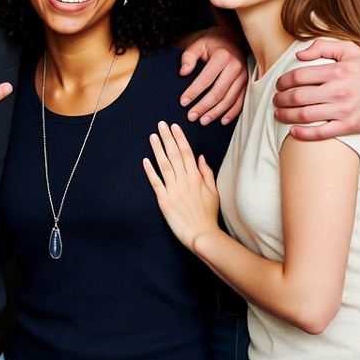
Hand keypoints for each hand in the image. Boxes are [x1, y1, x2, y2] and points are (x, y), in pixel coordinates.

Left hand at [143, 121, 219, 248]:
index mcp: (196, 177)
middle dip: (167, 138)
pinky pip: (156, 182)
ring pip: (164, 165)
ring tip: (152, 136)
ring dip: (158, 149)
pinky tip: (145, 160)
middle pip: (174, 155)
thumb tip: (200, 157)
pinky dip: (150, 171)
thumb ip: (207, 173)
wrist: (202, 235)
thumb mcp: (214, 192)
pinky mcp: (164, 200)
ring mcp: (173, 190)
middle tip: (161, 124)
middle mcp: (184, 181)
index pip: (186, 152)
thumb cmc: (208, 214)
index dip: (179, 138)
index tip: (174, 126)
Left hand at [178, 28, 246, 124]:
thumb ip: (188, 57)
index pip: (206, 79)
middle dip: (204, 106)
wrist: (232, 39)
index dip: (194, 92)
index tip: (183, 102)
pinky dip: (231, 113)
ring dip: (216, 112)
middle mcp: (236, 67)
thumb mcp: (198, 45)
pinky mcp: (247, 84)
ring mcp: (244, 76)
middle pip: (218, 92)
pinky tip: (222, 120)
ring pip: (229, 99)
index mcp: (222, 56)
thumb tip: (183, 72)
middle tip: (191, 116)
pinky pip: (240, 101)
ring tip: (203, 121)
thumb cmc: (212, 43)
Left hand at [273, 39, 359, 139]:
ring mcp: (343, 110)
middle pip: (298, 97)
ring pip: (305, 115)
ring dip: (286, 115)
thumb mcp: (350, 50)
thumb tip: (299, 55)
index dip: (283, 81)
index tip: (279, 84)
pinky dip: (303, 134)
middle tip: (276, 100)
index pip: (299, 76)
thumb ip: (323, 47)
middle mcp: (339, 91)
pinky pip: (320, 133)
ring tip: (278, 113)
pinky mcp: (348, 126)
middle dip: (281, 99)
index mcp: (337, 71)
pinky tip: (292, 131)